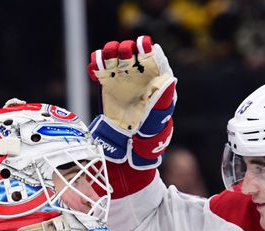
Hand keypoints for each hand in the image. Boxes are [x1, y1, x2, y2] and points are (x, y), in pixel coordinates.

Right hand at [88, 36, 176, 169]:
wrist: (126, 152)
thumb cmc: (148, 140)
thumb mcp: (157, 123)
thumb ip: (162, 102)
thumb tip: (170, 80)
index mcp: (156, 83)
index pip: (154, 59)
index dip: (147, 48)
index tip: (142, 44)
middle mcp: (139, 78)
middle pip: (132, 53)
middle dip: (126, 49)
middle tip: (122, 53)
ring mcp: (122, 80)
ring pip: (115, 57)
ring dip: (109, 52)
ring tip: (105, 58)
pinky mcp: (106, 86)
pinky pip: (99, 69)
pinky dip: (95, 65)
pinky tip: (93, 72)